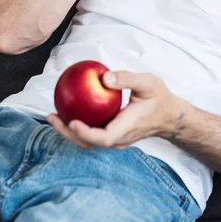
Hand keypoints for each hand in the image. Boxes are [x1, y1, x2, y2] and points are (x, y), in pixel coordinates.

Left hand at [46, 71, 185, 149]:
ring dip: (68, 132)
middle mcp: (118, 139)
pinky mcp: (113, 135)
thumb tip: (104, 78)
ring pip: (88, 142)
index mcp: (126, 128)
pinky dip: (78, 126)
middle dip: (67, 133)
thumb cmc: (159, 98)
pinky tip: (68, 111)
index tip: (71, 121)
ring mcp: (115, 140)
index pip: (103, 138)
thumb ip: (127, 79)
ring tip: (53, 116)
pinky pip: (92, 134)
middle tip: (51, 116)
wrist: (169, 116)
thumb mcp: (148, 82)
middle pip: (88, 143)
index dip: (85, 133)